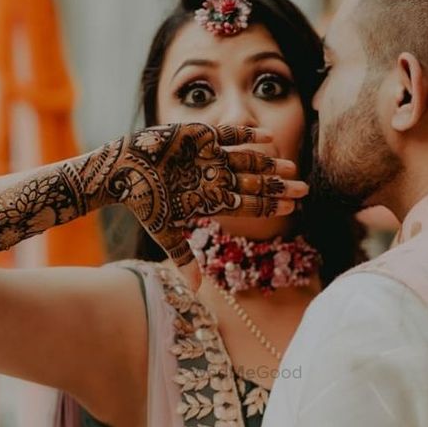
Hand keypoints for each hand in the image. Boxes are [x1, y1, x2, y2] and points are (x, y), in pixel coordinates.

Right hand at [97, 123, 308, 288]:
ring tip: (292, 166)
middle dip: (279, 187)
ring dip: (270, 164)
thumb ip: (183, 255)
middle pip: (255, 184)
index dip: (271, 206)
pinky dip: (248, 136)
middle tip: (305, 188)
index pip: (249, 205)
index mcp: (212, 200)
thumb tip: (196, 291)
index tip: (293, 207)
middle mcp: (216, 178)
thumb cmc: (143, 202)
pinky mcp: (201, 136)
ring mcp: (210, 157)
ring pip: (248, 161)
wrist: (122, 171)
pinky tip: (269, 138)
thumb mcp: (164, 230)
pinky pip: (230, 136)